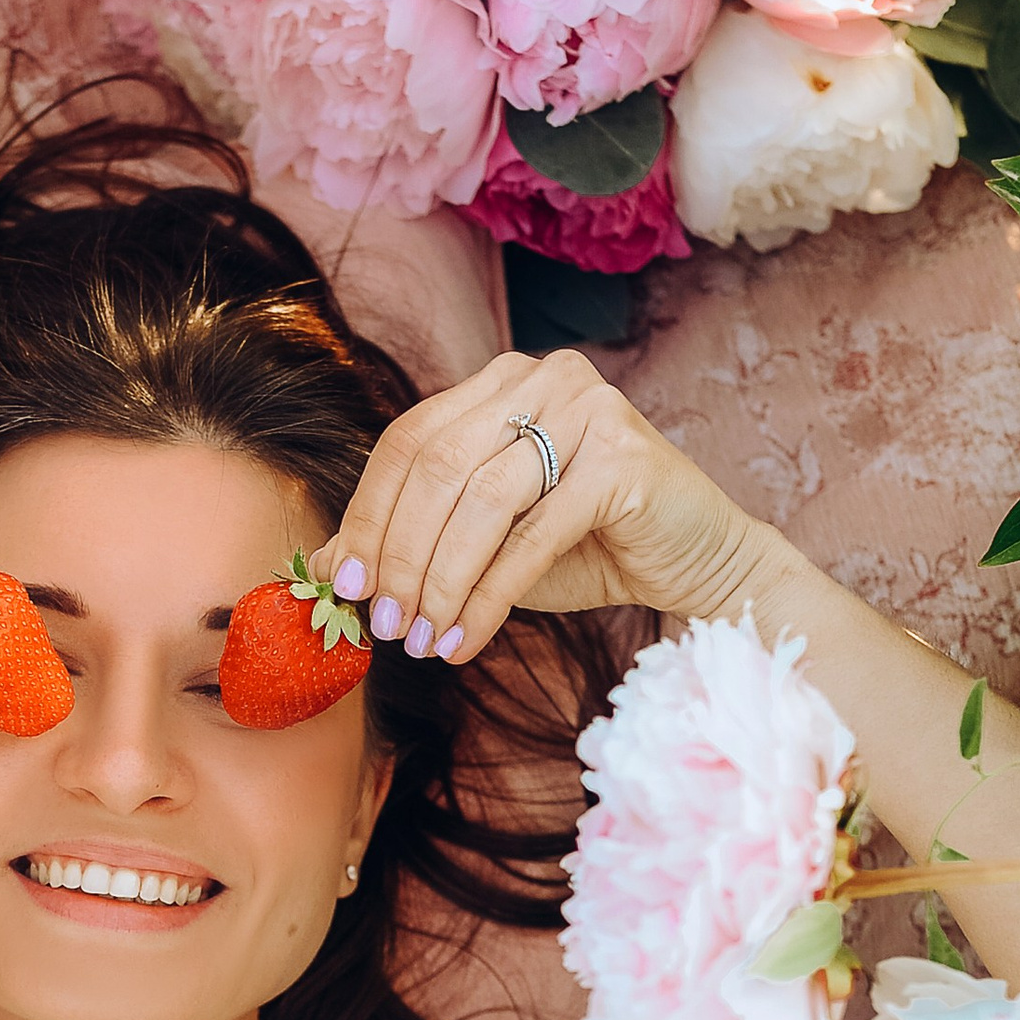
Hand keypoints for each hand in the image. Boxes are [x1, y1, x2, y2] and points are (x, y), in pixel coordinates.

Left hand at [316, 351, 765, 662]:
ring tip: (423, 639)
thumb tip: (323, 566)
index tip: (345, 584)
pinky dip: (488, 597)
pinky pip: (531, 535)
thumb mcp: (481, 544)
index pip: (407, 440)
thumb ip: (411, 541)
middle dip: (399, 555)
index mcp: (500, 383)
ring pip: (479, 502)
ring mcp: (588, 408)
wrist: (696, 562)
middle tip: (386, 624)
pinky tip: (466, 640)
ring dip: (440, 583)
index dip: (369, 514)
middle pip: (435, 466)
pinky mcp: (623, 458)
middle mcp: (542, 378)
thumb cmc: (584, 548)